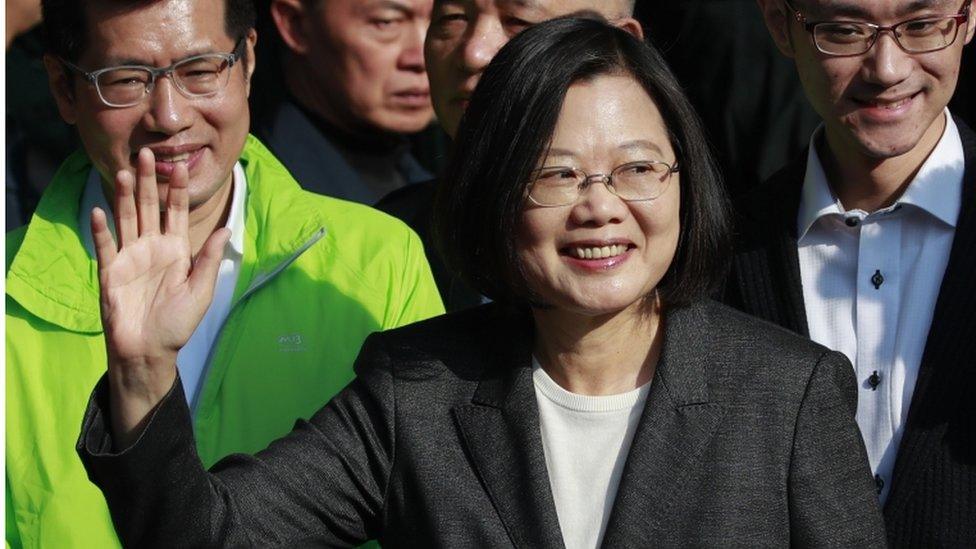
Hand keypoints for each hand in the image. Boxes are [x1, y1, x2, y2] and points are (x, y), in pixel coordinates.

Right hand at [92, 148, 228, 443]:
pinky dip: (102, 229)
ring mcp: (130, 257)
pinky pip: (106, 245)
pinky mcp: (111, 271)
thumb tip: (225, 229)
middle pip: (149, 207)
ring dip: (124, 196)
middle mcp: (152, 247)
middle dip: (149, 181)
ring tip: (123, 171)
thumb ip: (209, 259)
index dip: (177, 189)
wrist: (150, 350)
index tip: (181, 164)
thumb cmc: (178, 323)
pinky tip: (101, 210)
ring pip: (126, 218)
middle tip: (146, 153)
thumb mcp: (201, 290)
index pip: (176, 212)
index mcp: (176, 249)